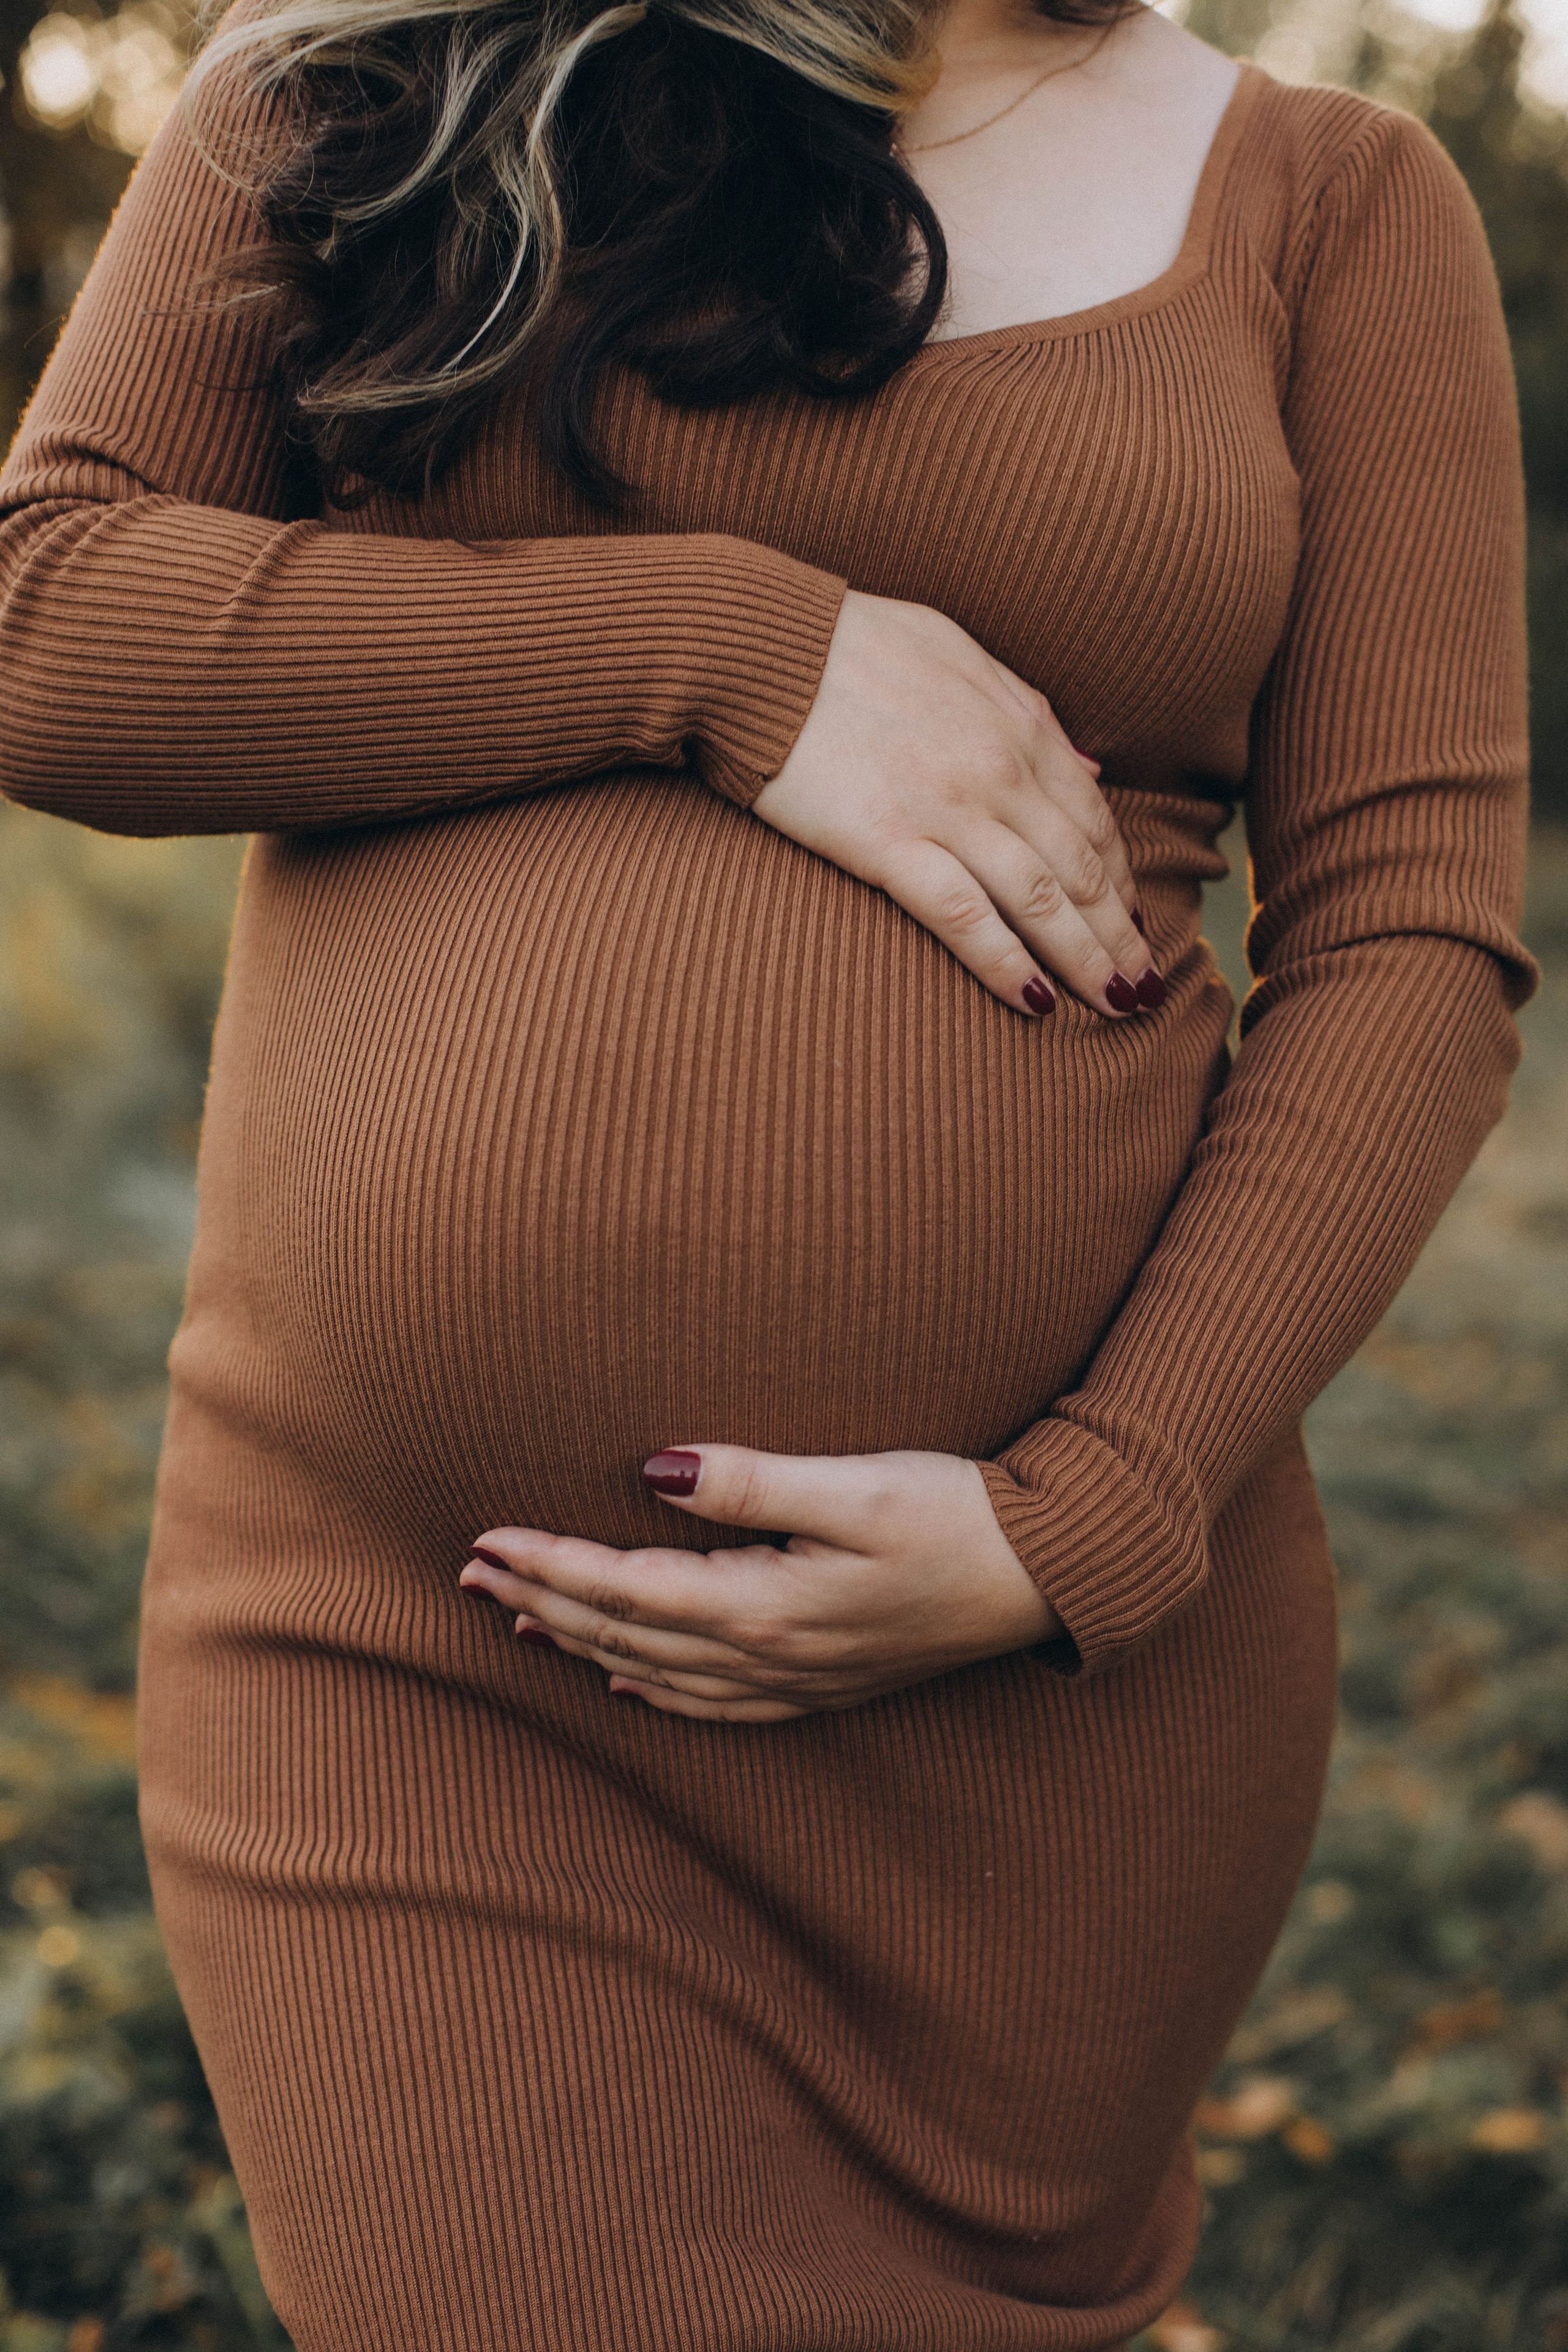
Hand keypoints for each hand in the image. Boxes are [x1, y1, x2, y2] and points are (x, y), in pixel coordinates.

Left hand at [459, 1446, 1063, 1722]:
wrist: (1050, 1575)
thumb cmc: (961, 1514)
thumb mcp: (856, 1484)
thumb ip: (748, 1481)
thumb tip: (650, 1469)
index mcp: (767, 1605)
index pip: (626, 1589)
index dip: (550, 1565)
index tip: (484, 1539)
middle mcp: (769, 1657)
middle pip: (625, 1635)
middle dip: (541, 1604)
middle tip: (466, 1576)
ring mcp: (796, 1679)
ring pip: (657, 1671)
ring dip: (581, 1644)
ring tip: (516, 1620)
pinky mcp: (823, 1680)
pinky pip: (712, 1703)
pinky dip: (654, 1691)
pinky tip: (625, 1679)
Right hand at [752, 588, 1162, 1020]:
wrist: (760, 647)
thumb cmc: (850, 645)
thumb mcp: (959, 652)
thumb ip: (1026, 710)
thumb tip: (1086, 767)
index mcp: (1018, 724)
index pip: (1093, 818)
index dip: (1124, 880)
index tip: (1137, 925)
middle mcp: (998, 769)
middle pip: (1081, 868)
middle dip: (1122, 934)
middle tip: (1146, 988)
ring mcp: (947, 808)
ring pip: (1040, 899)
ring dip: (1088, 960)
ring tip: (1119, 1007)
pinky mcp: (888, 841)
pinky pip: (964, 916)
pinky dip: (1008, 963)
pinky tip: (1037, 1004)